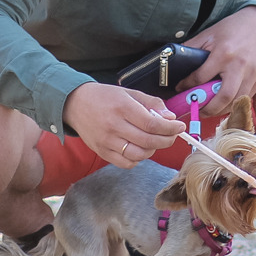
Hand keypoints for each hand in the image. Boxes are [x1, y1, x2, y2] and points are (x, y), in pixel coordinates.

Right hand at [62, 82, 186, 166]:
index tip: (179, 127)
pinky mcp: (101, 152)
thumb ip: (152, 104)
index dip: (170, 128)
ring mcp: (106, 141)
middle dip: (167, 140)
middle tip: (172, 135)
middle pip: (148, 141)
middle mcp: (114, 126)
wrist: (75, 103)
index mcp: (123, 108)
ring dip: (153, 150)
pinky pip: (126, 163)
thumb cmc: (105, 97)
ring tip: (155, 141)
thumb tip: (170, 118)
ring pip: (139, 155)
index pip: (153, 124)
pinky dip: (138, 159)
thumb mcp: (130, 93)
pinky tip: (140, 149)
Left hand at [180, 6, 255, 115]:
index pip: (201, 78)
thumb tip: (174, 64)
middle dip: (209, 109)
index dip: (187, 86)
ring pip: (237, 102)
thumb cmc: (231, 29)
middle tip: (198, 112)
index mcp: (223, 54)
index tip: (180, 89)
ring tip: (211, 109)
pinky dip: (235, 104)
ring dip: (222, 110)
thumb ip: (191, 48)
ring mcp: (253, 74)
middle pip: (224, 97)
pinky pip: (247, 98)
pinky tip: (225, 102)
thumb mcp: (208, 35)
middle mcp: (240, 66)